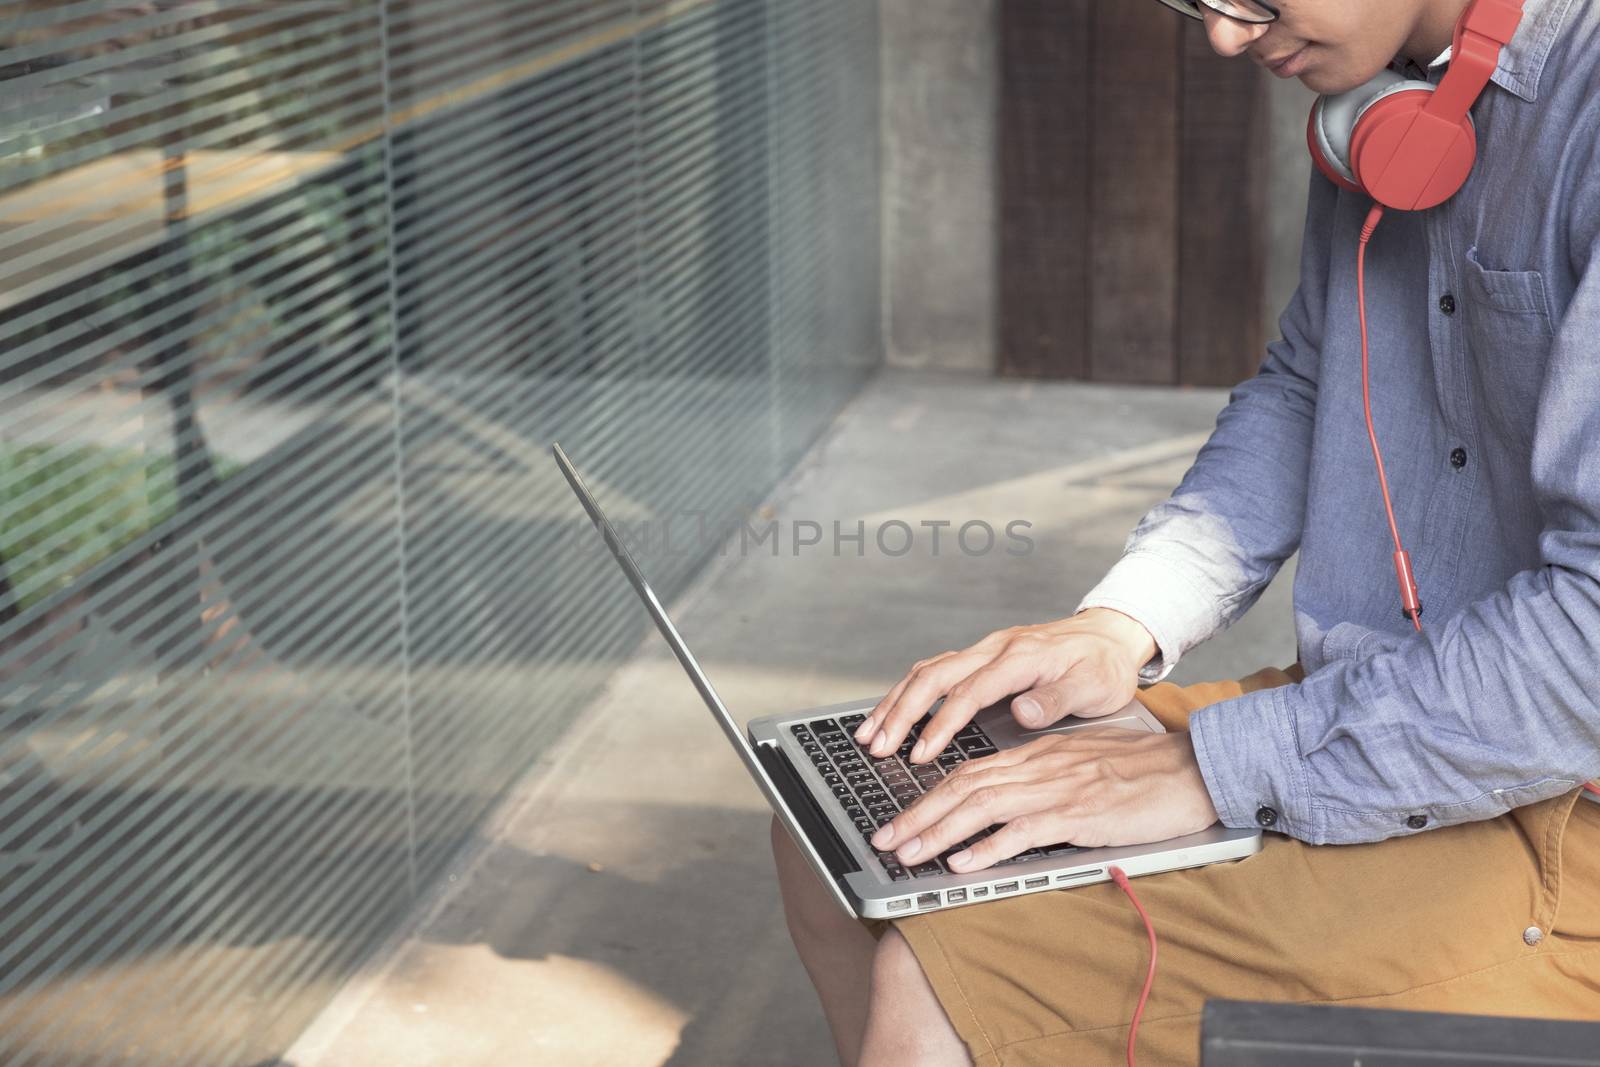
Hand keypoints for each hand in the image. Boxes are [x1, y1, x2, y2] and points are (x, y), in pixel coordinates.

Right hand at [854, 608, 1156, 764]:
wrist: (1109, 635)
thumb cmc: (1103, 666)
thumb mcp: (1094, 685)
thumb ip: (1057, 699)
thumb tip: (1022, 712)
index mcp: (1019, 657)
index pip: (968, 691)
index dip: (941, 723)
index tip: (921, 753)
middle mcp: (994, 649)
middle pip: (934, 676)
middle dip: (901, 712)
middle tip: (877, 745)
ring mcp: (984, 651)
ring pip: (927, 671)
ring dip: (896, 702)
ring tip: (870, 733)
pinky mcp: (980, 657)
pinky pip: (935, 671)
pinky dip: (908, 693)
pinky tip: (892, 713)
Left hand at [871, 729, 1217, 870]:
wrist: (1195, 769)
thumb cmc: (1145, 772)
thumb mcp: (1083, 766)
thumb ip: (1045, 779)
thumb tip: (1009, 803)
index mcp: (1038, 754)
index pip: (970, 772)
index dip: (928, 795)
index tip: (899, 818)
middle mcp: (1039, 767)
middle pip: (962, 786)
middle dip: (916, 815)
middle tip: (883, 841)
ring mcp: (1057, 789)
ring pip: (981, 806)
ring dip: (937, 832)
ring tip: (907, 854)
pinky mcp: (1079, 814)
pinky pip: (1023, 831)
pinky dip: (987, 848)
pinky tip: (962, 863)